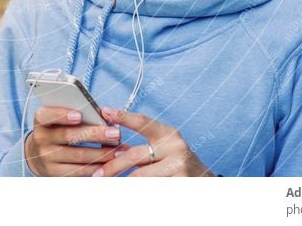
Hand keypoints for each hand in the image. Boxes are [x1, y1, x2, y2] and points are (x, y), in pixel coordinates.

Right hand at [24, 106, 131, 176]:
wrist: (40, 153)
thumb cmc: (58, 128)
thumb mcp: (60, 118)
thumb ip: (76, 113)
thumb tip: (104, 115)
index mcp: (41, 120)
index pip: (46, 115)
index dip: (61, 115)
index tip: (79, 115)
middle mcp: (41, 139)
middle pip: (69, 136)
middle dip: (95, 134)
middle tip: (115, 133)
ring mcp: (47, 158)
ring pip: (78, 155)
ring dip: (101, 153)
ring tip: (119, 150)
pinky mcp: (55, 173)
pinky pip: (79, 171)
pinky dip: (96, 167)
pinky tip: (109, 163)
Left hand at [91, 107, 215, 176]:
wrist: (204, 181)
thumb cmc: (176, 164)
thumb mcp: (162, 150)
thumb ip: (140, 148)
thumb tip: (110, 144)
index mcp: (167, 133)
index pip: (143, 121)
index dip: (123, 116)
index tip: (104, 111)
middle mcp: (174, 145)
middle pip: (135, 154)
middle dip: (113, 165)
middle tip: (98, 173)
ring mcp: (179, 164)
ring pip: (140, 175)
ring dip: (124, 181)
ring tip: (109, 183)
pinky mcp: (180, 180)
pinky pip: (150, 186)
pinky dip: (136, 188)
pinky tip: (127, 189)